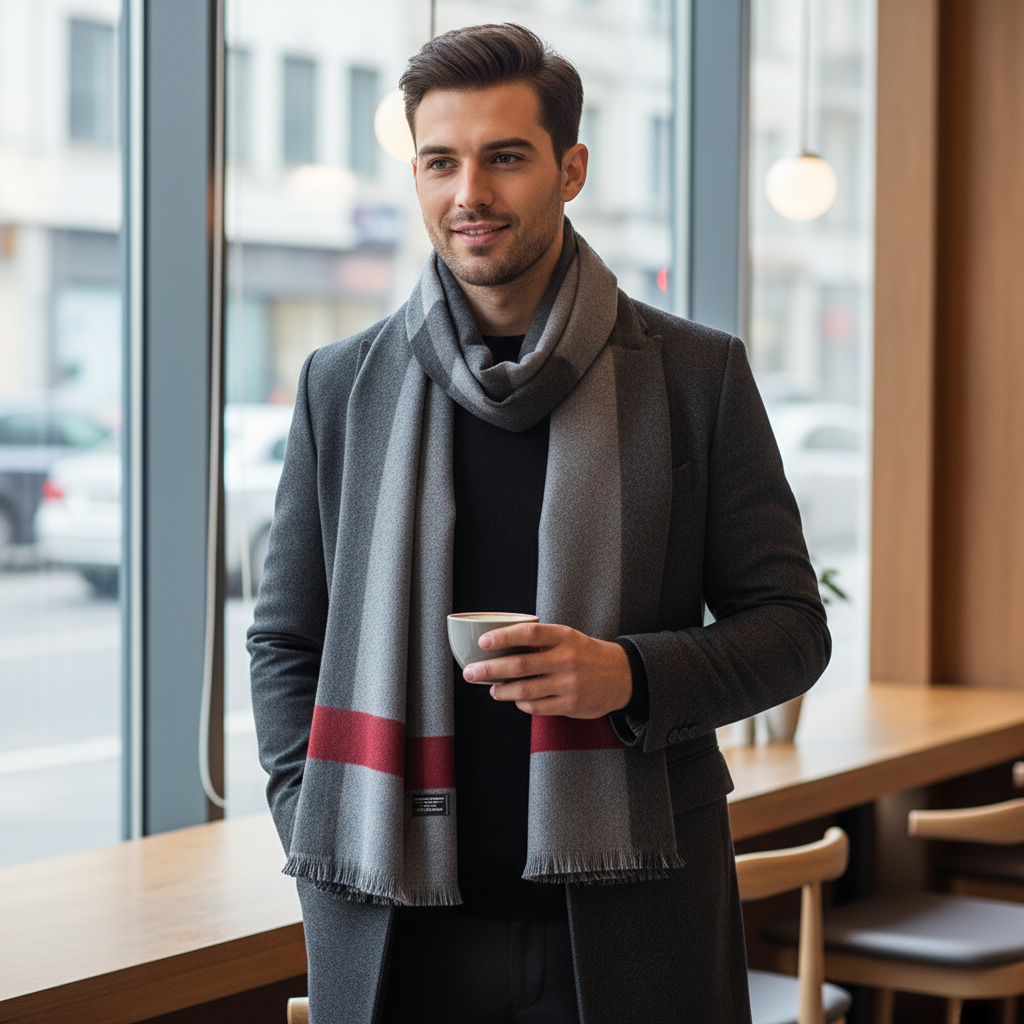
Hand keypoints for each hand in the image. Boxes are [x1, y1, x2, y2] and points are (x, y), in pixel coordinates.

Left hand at [462, 622, 631, 718]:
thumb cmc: (586, 654)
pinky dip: (521, 703)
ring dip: (502, 690)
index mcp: (564, 636)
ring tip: (492, 688)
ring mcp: (569, 683)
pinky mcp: (571, 704)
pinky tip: (516, 699)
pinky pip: (537, 706)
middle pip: (519, 664)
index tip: (482, 641)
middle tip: (470, 672)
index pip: (528, 633)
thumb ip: (541, 642)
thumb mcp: (568, 638)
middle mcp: (566, 659)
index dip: (503, 636)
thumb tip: (501, 647)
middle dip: (489, 669)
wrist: (621, 676)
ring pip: (524, 689)